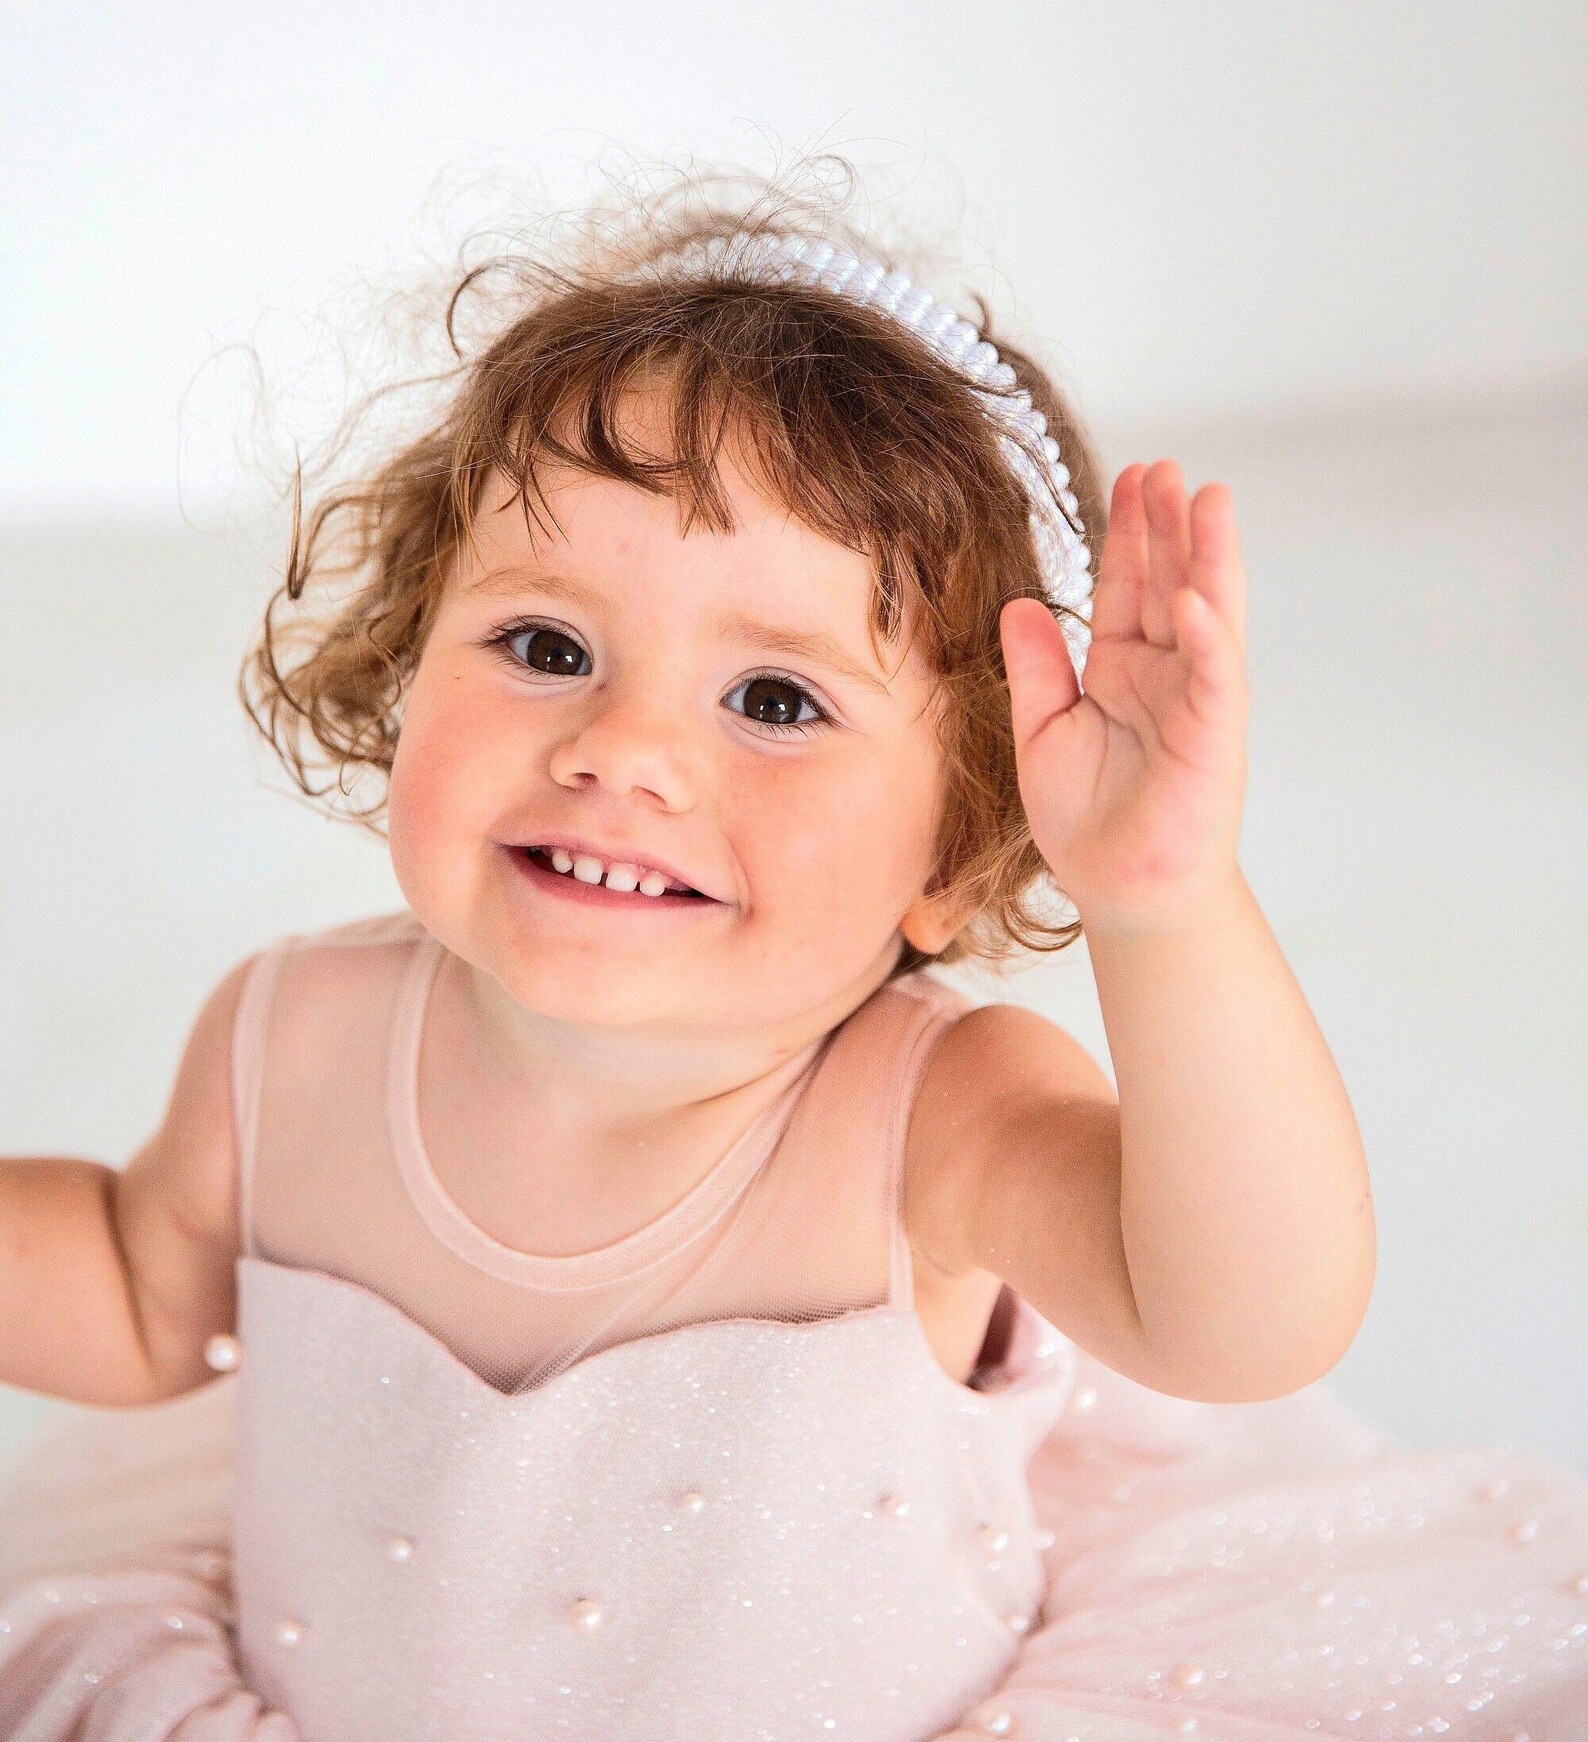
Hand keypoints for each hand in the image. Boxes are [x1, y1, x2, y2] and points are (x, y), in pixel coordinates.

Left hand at [1000, 459, 1250, 934]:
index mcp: (1124, 667)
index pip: (1128, 585)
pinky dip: (1206, 639)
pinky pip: (1213, 681)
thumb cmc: (1087, 819)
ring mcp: (1195, 702)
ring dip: (1207, 558)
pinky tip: (1193, 599)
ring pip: (1206, 615)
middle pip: (1171, 582)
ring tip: (1206, 498)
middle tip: (1165, 467)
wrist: (1119, 890)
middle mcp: (1166, 674)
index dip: (1128, 533)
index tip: (1128, 477)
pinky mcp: (1212, 740)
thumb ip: (1036, 668)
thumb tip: (1018, 604)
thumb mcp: (1041, 731)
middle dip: (1169, 525)